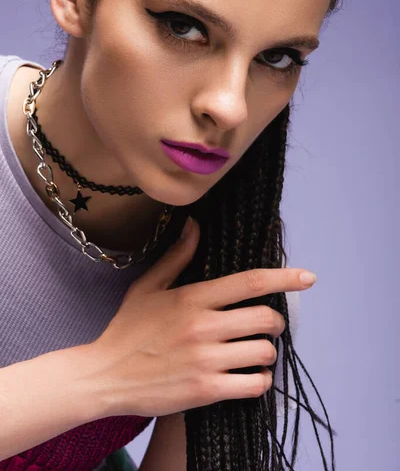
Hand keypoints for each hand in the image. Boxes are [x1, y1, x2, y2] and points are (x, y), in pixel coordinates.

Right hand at [90, 217, 315, 416]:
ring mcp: (206, 360)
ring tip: (255, 352)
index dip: (284, 277)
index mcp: (193, 298)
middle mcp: (204, 327)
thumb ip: (177, 257)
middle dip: (275, 321)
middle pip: (265, 318)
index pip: (250, 282)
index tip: (308, 277)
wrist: (105, 376)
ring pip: (264, 352)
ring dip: (266, 352)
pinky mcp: (205, 391)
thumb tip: (194, 225)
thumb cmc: (127, 329)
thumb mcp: (147, 287)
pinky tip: (250, 376)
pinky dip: (259, 381)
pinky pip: (254, 385)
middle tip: (267, 325)